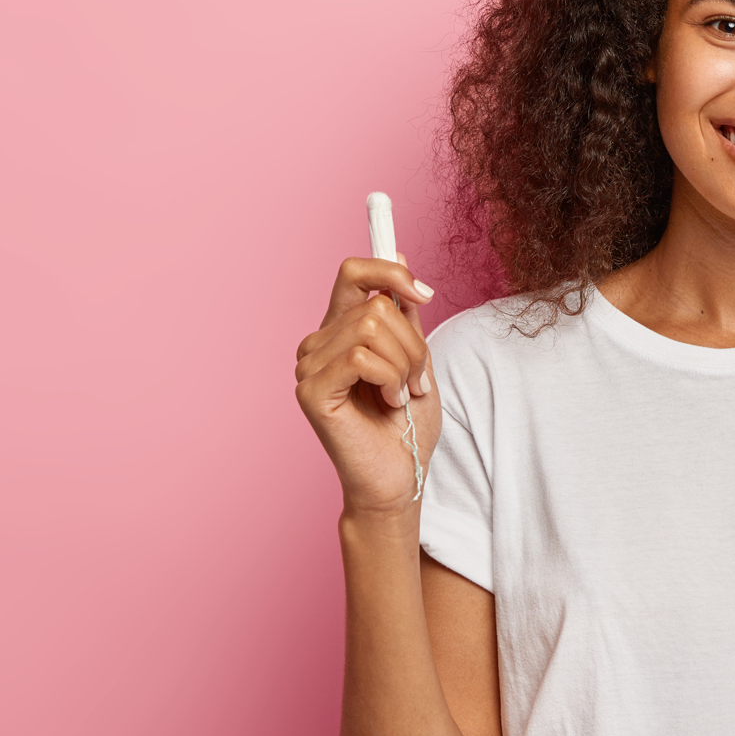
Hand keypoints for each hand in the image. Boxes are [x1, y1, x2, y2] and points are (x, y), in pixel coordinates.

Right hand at [295, 255, 442, 518]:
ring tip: (404, 394)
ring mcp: (309, 367)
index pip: (353, 274)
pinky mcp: (311, 391)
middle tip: (417, 380)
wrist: (400, 480)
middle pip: (376, 306)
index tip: (425, 293)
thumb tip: (398, 256)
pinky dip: (389, 378)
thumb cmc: (406, 427)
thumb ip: (404, 313)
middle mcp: (317, 345)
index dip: (389, 272)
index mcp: (340, 332)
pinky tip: (390, 403)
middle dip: (414, 343)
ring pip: (371, 328)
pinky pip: (360, 357)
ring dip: (405, 364)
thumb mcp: (415, 359)